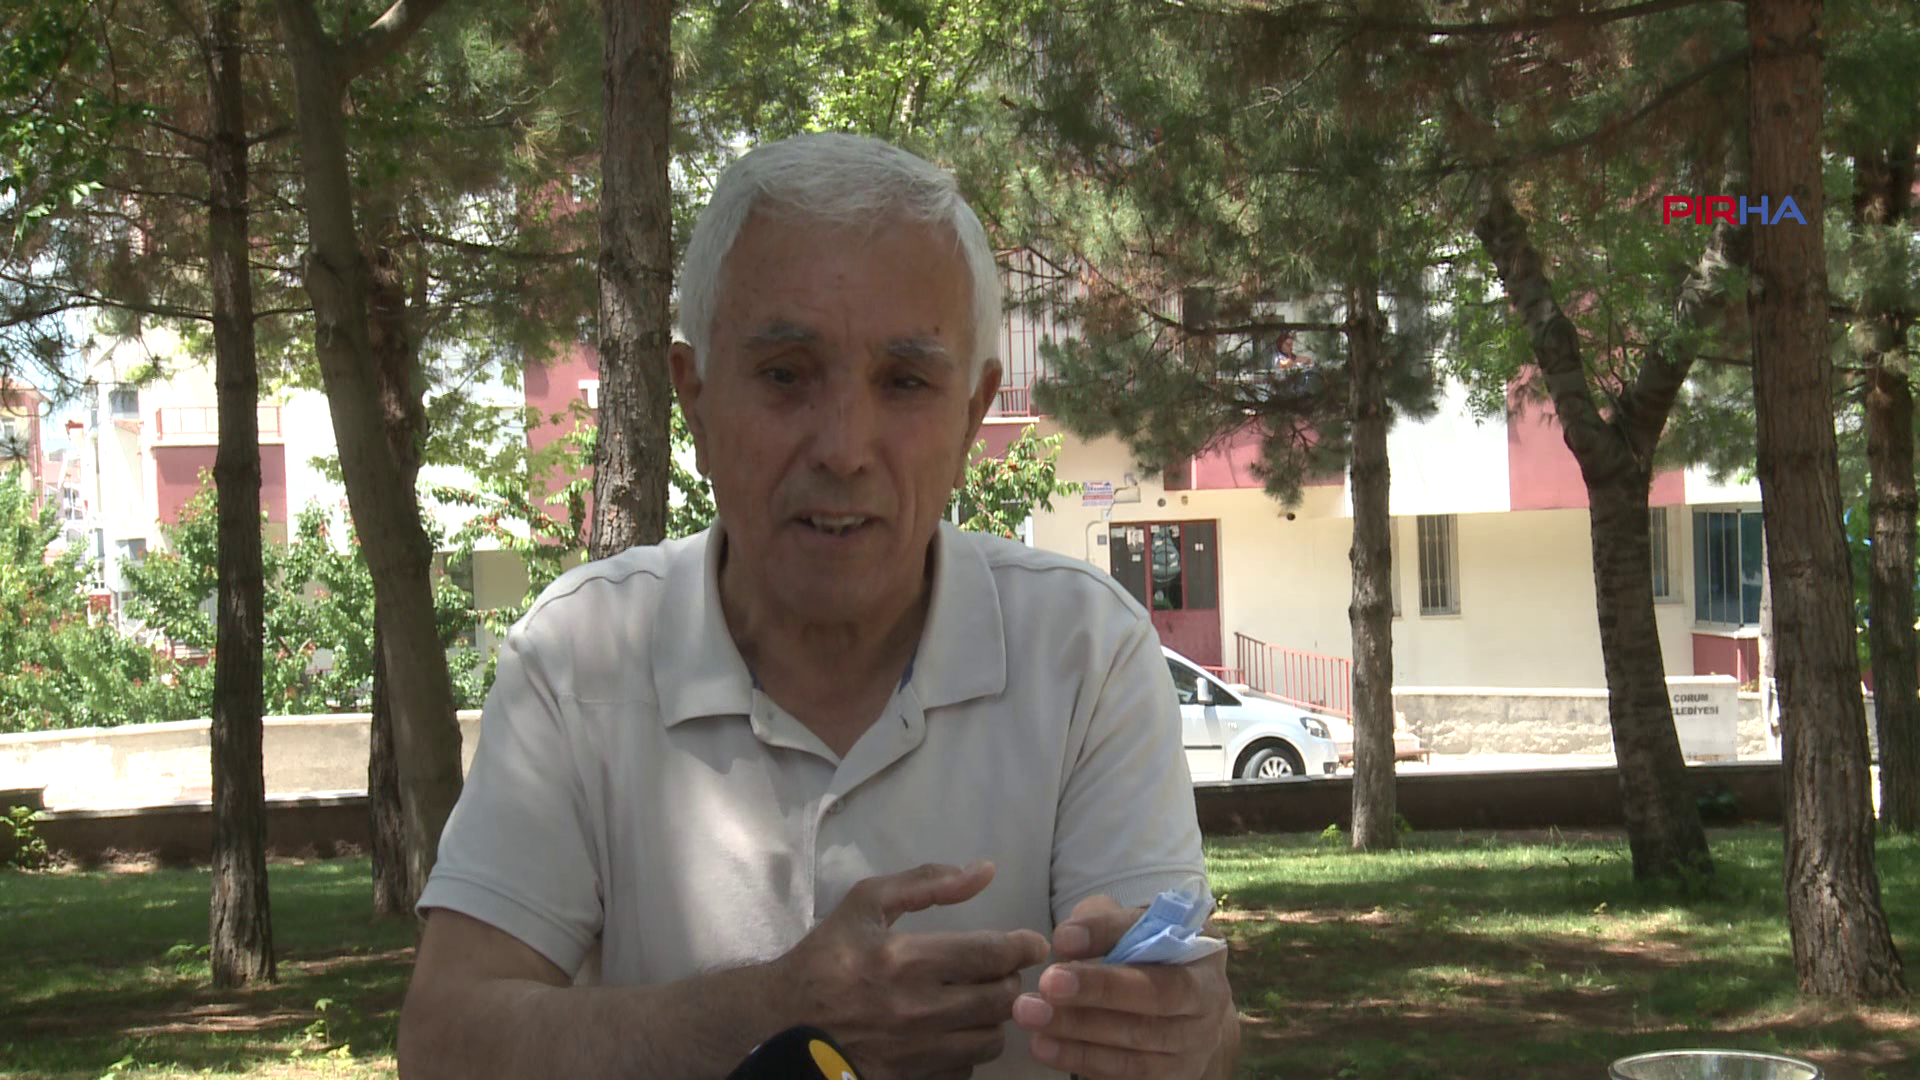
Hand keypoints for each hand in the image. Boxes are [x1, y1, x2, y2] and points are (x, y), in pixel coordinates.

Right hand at [773, 861, 1050, 1079]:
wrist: (780, 1022)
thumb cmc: (826, 957)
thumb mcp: (866, 903)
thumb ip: (927, 883)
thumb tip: (984, 871)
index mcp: (904, 959)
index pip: (991, 955)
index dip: (1023, 947)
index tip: (1034, 944)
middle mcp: (914, 1010)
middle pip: (1001, 999)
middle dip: (1011, 980)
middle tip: (1001, 971)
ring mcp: (913, 1054)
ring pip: (991, 1039)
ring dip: (993, 1018)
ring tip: (977, 1002)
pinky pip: (965, 1069)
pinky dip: (967, 1049)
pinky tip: (951, 1032)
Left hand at [1012, 895, 1235, 1079]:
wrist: (1185, 1008)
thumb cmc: (1151, 953)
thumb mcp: (1135, 924)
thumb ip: (1103, 923)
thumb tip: (1066, 940)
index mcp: (1204, 955)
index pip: (1159, 941)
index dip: (1109, 939)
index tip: (1062, 939)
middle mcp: (1207, 1004)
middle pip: (1154, 1001)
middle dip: (1097, 992)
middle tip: (1046, 984)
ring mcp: (1193, 1047)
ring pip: (1137, 1044)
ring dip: (1079, 1032)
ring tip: (1032, 1016)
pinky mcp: (1171, 1078)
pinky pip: (1126, 1073)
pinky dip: (1082, 1060)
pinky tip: (1045, 1046)